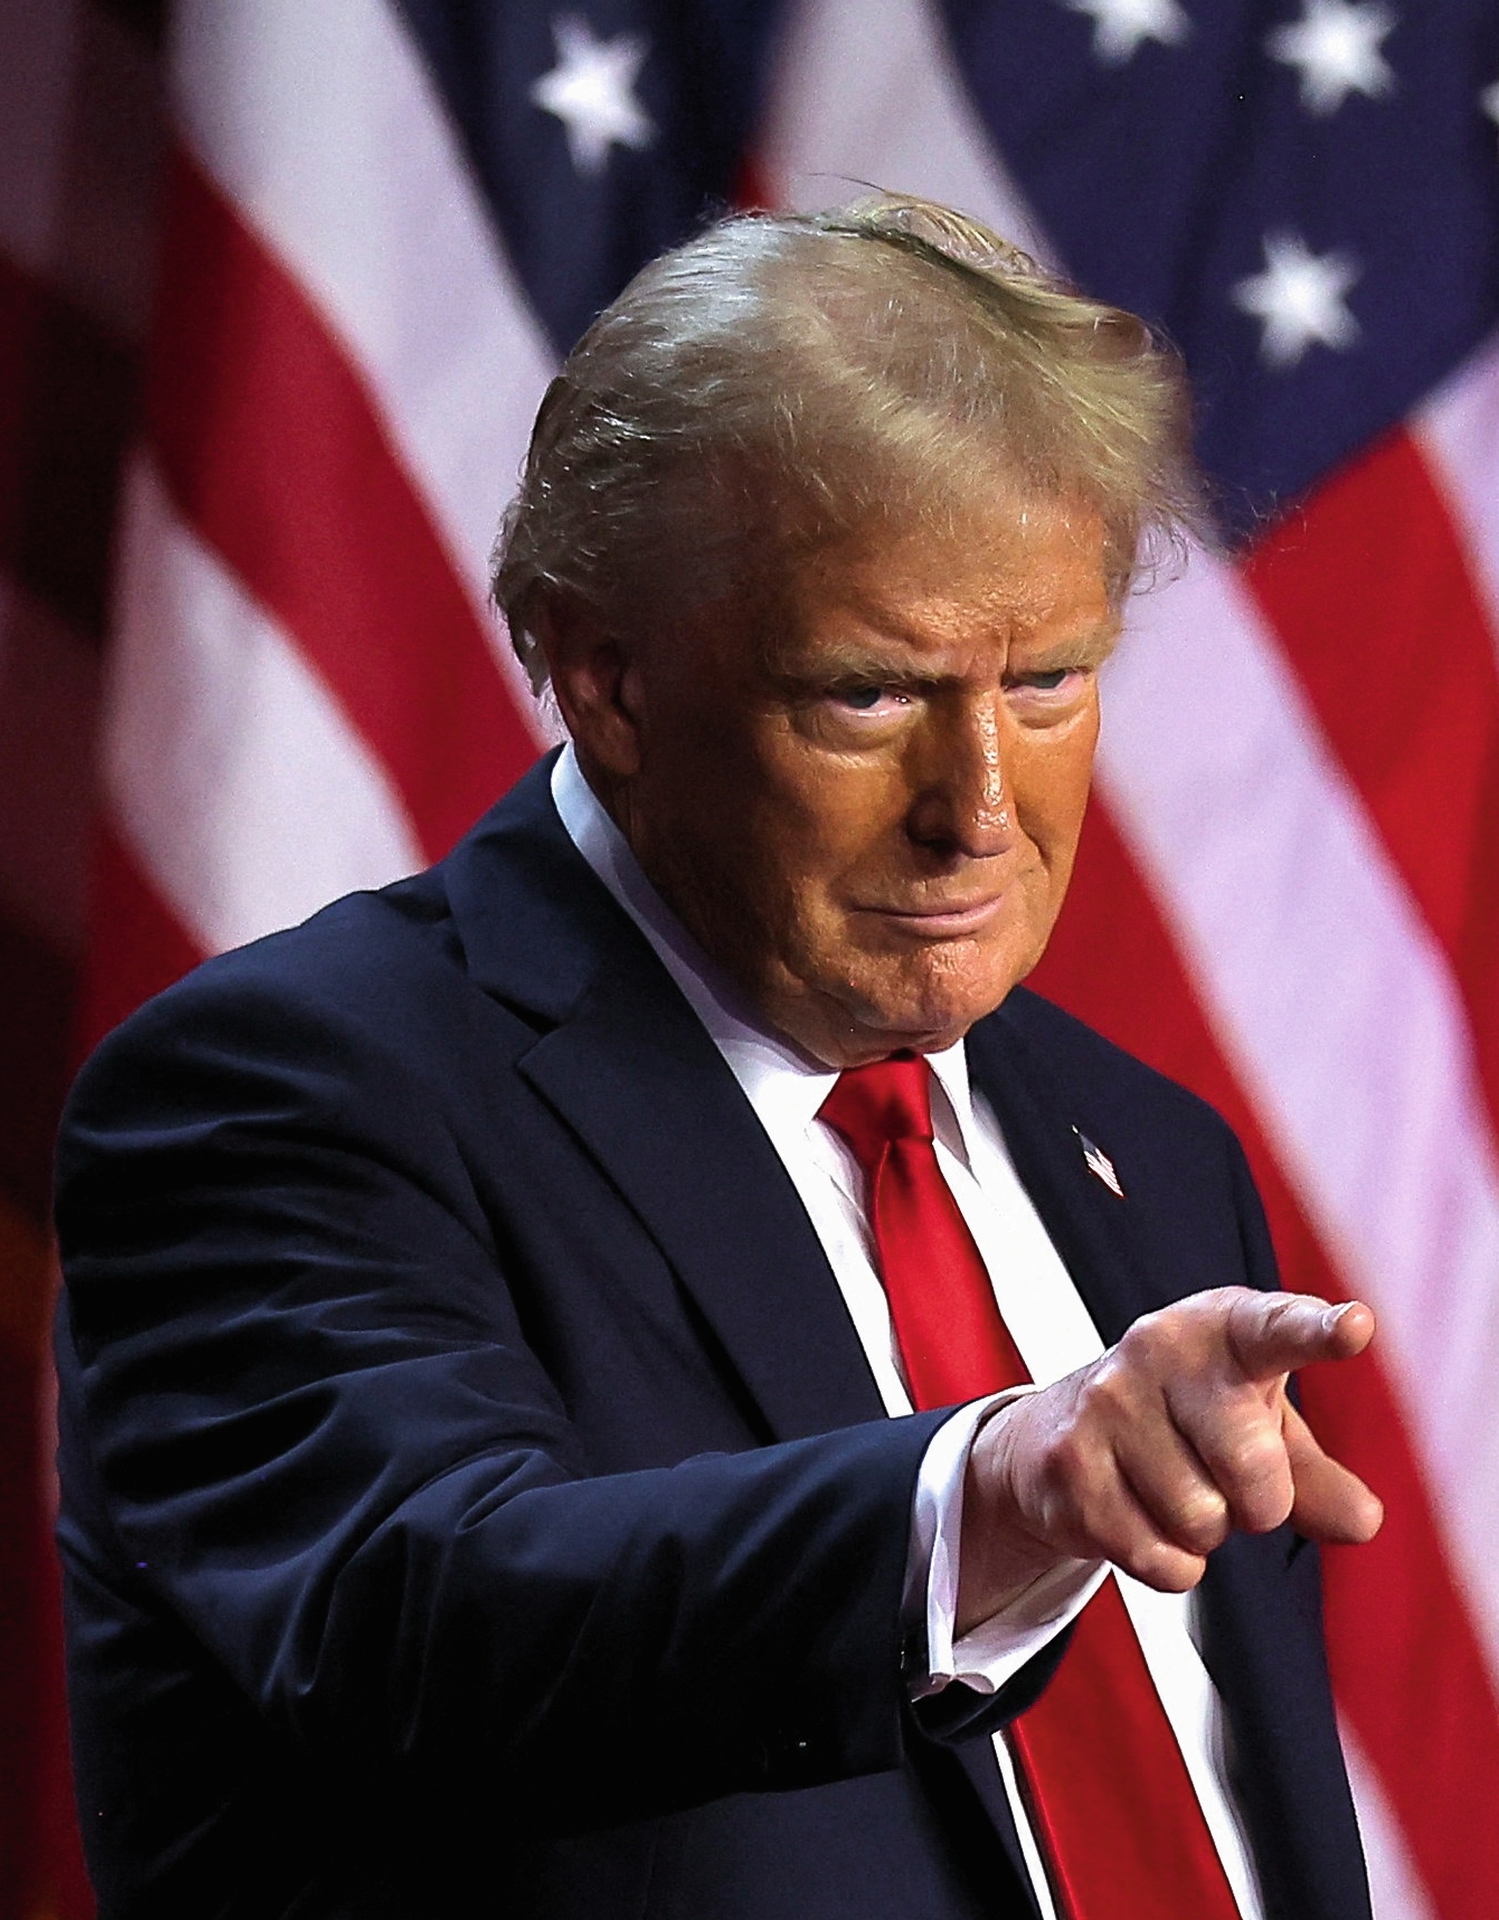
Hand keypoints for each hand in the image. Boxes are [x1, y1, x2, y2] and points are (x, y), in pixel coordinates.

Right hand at [956, 1287, 1381, 1634]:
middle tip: (1231, 1481)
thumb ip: (1318, 1477)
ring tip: (1173, 1487)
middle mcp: (1160, 1349)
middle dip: (1259, 1503)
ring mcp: (1108, 1403)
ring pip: (1202, 1522)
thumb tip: (1361, 1522)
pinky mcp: (1070, 1464)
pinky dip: (1170, 1563)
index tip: (1357, 1328)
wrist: (1064, 1430)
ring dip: (1204, 1532)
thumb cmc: (1190, 1421)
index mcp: (1225, 1329)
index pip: (1277, 1328)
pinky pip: (1160, 1559)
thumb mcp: (1264, 1431)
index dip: (1318, 1331)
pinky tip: (1142, 1517)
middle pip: (1253, 1467)